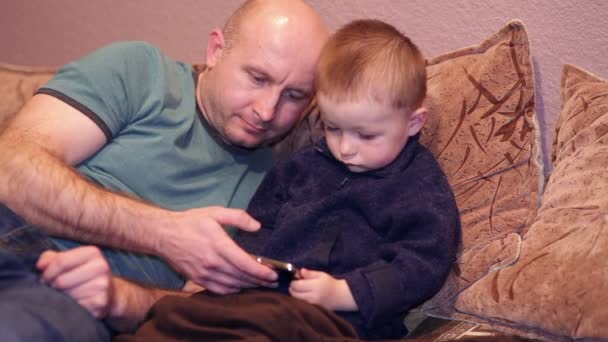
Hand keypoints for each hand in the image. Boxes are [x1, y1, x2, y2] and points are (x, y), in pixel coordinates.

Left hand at [36, 246, 111, 317]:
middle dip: (53, 287)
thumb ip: (51, 258)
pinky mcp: (100, 302)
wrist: (109, 293)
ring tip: (67, 295)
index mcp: (93, 252)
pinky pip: (74, 307)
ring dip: (61, 298)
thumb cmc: (83, 274)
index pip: (60, 262)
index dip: (47, 272)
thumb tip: (40, 265)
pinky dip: (71, 308)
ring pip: (67, 295)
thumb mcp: (70, 260)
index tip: (45, 278)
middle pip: (61, 280)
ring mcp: (102, 285)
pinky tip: (76, 303)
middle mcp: (101, 267)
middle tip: (56, 289)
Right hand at [161, 206, 276, 293]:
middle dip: (260, 281)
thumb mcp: (215, 212)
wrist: (163, 235)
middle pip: (241, 277)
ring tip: (262, 285)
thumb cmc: (191, 222)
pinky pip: (219, 290)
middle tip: (274, 282)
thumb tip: (257, 226)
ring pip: (232, 285)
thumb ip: (238, 217)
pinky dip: (233, 290)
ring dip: (249, 286)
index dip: (262, 272)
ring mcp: (204, 274)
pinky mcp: (197, 280)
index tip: (274, 274)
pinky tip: (241, 286)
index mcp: (218, 245)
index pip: (245, 264)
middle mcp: (212, 263)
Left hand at [289, 269, 357, 310]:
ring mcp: (312, 305)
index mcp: (315, 286)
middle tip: (296, 285)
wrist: (340, 296)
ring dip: (295, 295)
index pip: (296, 285)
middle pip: (294, 294)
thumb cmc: (330, 284)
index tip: (295, 279)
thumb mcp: (321, 275)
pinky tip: (304, 296)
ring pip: (296, 300)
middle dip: (292, 288)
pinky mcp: (313, 309)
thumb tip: (300, 271)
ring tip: (300, 290)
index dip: (293, 282)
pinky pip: (302, 304)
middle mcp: (312, 297)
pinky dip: (299, 300)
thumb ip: (309, 273)